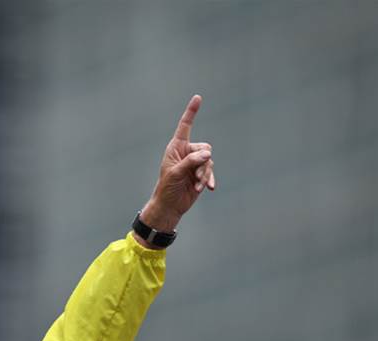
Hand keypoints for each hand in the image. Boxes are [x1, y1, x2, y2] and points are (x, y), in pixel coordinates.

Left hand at [138, 95, 214, 237]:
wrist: (170, 205)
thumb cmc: (167, 188)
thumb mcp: (176, 173)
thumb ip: (191, 162)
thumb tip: (208, 154)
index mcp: (176, 147)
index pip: (185, 126)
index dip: (191, 112)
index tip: (198, 98)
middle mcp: (186, 152)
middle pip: (205, 148)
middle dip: (203, 163)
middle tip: (195, 176)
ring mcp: (195, 163)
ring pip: (209, 161)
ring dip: (204, 175)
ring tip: (197, 185)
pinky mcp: (201, 174)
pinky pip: (211, 172)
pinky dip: (210, 180)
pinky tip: (209, 189)